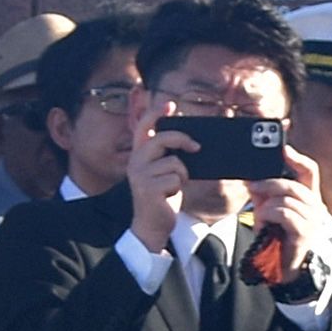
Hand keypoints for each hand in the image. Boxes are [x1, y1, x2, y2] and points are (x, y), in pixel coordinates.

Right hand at [124, 113, 194, 251]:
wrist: (152, 226)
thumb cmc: (161, 197)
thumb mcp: (163, 172)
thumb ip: (168, 156)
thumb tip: (190, 143)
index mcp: (138, 154)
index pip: (143, 127)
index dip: (155, 113)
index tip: (170, 104)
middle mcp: (135, 161)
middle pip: (163, 138)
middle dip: (183, 140)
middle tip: (196, 147)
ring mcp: (140, 175)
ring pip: (174, 162)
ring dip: (182, 175)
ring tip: (173, 186)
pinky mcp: (148, 188)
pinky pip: (175, 179)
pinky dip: (179, 187)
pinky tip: (170, 196)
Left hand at [243, 152, 329, 288]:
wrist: (280, 267)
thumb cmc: (276, 237)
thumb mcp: (267, 210)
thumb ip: (263, 194)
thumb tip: (251, 178)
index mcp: (308, 197)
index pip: (310, 171)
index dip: (298, 158)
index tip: (283, 148)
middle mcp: (315, 206)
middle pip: (293, 184)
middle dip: (269, 183)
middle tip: (252, 185)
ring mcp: (312, 220)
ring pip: (286, 199)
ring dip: (267, 206)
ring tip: (260, 216)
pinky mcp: (304, 232)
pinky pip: (284, 213)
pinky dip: (269, 215)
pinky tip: (264, 223)